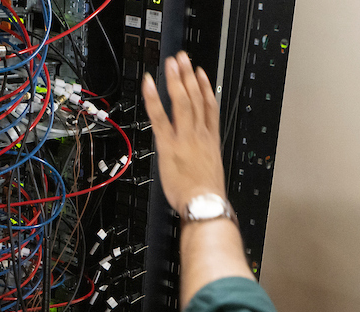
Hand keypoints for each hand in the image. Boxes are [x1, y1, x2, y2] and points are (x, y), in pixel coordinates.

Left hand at [141, 52, 226, 212]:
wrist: (205, 204)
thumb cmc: (207, 195)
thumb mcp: (211, 171)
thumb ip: (204, 157)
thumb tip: (200, 158)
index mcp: (211, 140)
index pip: (210, 107)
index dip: (206, 88)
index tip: (201, 74)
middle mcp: (199, 134)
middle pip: (196, 98)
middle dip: (189, 76)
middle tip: (183, 59)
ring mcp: (184, 137)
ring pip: (182, 101)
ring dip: (176, 80)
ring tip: (171, 64)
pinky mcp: (169, 144)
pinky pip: (160, 117)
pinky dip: (153, 99)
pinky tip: (149, 85)